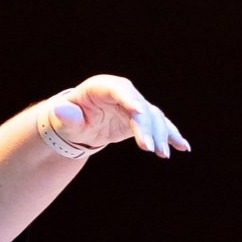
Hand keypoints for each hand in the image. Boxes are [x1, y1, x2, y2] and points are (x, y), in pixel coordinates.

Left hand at [47, 75, 190, 158]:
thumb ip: (65, 117)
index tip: (139, 113)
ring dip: (160, 135)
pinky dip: (171, 135)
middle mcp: (122, 93)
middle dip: (146, 127)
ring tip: (162, 155)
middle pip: (140, 106)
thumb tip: (59, 111)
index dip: (129, 100)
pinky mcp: (141, 119)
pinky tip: (182, 147)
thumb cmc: (68, 120)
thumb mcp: (63, 120)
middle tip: (149, 149)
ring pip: (153, 117)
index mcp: (102, 87)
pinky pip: (159, 125)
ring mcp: (134, 105)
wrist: (78, 124)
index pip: (119, 89)